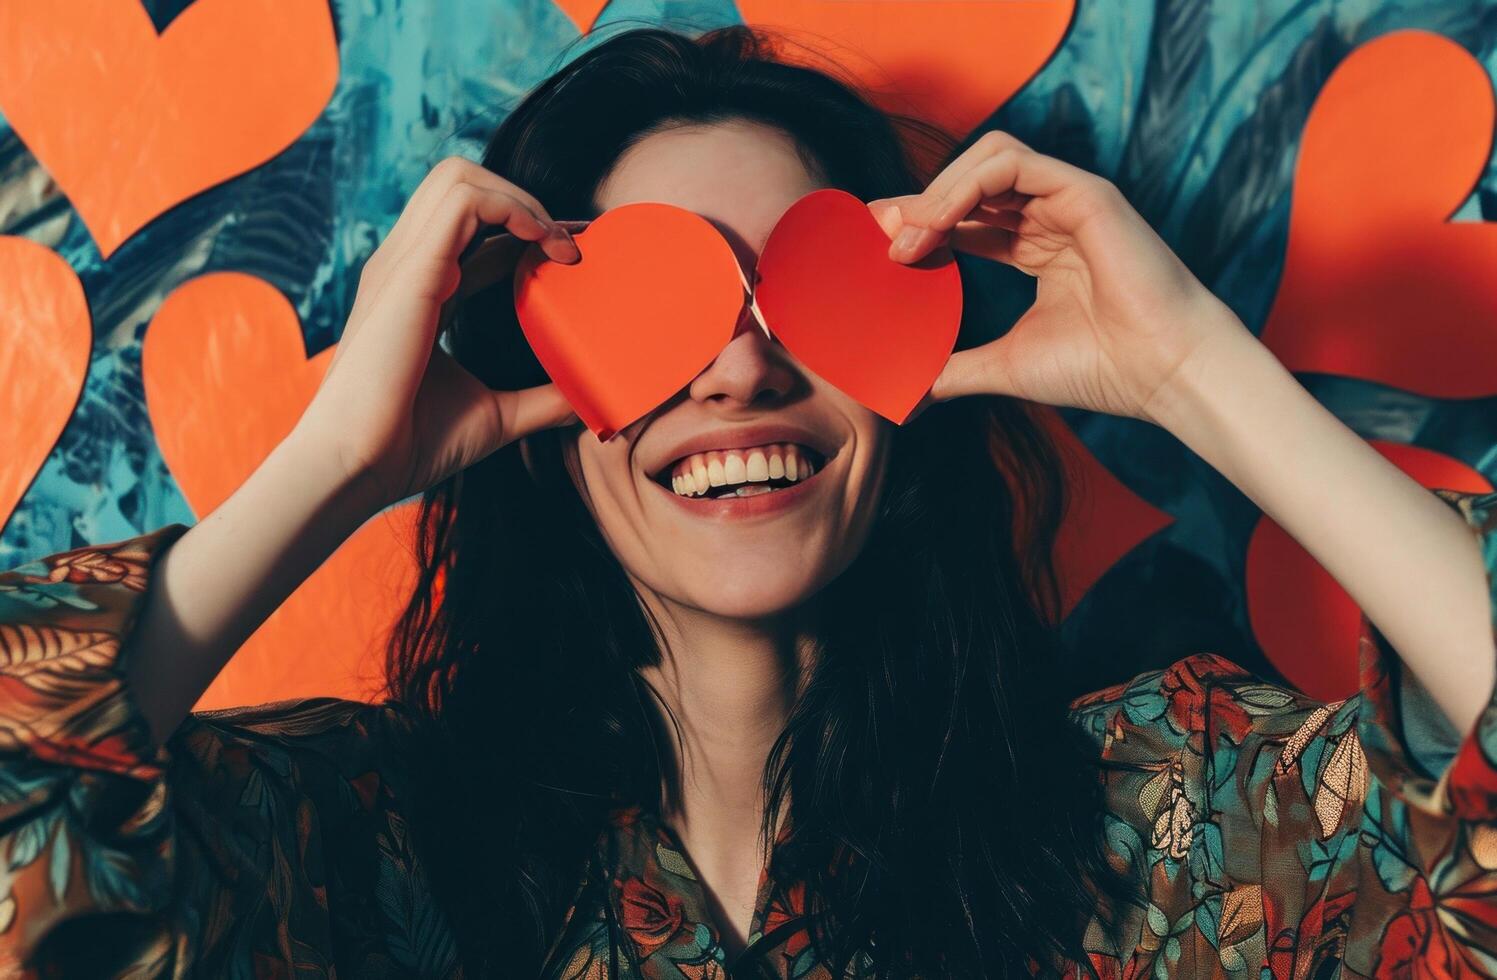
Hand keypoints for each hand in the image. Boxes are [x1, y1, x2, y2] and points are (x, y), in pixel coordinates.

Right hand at [294, 156, 581, 511]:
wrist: (358, 465)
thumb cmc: (410, 447)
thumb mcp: (496, 417)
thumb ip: (541, 401)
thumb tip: (588, 399)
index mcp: (419, 291)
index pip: (475, 234)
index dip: (528, 233)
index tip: (576, 256)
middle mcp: (407, 267)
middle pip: (462, 186)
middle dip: (525, 201)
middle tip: (572, 247)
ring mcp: (403, 263)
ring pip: (460, 178)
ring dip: (523, 199)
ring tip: (560, 244)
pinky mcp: (411, 270)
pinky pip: (465, 200)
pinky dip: (513, 207)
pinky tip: (542, 243)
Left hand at [868, 131, 1247, 423]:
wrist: (1162, 374)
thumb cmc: (1102, 369)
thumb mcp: (1006, 366)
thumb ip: (955, 371)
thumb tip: (907, 397)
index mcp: (1037, 248)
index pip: (964, 220)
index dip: (918, 228)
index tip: (874, 253)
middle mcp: (1051, 216)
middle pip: (968, 184)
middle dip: (916, 204)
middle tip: (874, 235)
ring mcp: (1068, 198)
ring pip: (986, 159)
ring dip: (936, 192)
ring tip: (903, 236)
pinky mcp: (1084, 190)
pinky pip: (1010, 162)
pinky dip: (964, 186)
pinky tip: (935, 224)